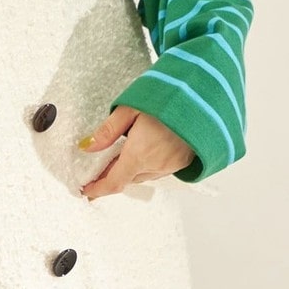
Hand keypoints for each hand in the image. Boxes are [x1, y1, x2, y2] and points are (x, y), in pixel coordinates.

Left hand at [77, 106, 194, 199]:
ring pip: (143, 175)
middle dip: (111, 175)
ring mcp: (171, 166)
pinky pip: (158, 170)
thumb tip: (87, 146)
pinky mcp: (182, 162)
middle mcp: (156, 165)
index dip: (98, 189)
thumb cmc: (167, 98)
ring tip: (119, 154)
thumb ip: (107, 131)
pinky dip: (146, 165)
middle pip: (127, 178)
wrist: (202, 99)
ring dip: (129, 170)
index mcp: (139, 154)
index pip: (114, 182)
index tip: (86, 190)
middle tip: (98, 166)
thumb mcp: (130, 108)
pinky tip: (143, 149)